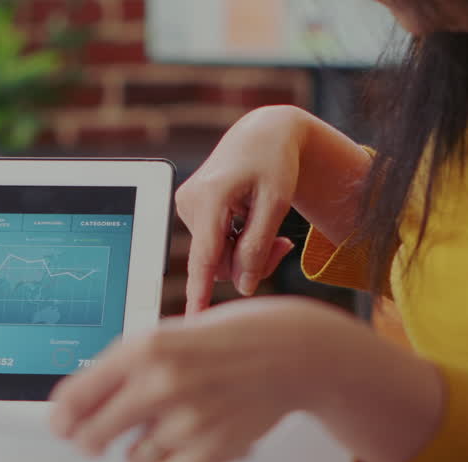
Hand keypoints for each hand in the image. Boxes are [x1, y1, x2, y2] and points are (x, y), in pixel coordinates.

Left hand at [50, 297, 342, 461]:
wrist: (291, 352)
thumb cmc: (225, 341)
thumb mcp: (167, 335)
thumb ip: (122, 368)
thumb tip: (72, 409)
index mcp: (143, 348)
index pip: (75, 397)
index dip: (62, 418)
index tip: (60, 426)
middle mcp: (161, 383)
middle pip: (92, 436)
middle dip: (88, 441)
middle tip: (92, 441)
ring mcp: (188, 420)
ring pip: (133, 458)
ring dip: (142, 448)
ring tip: (172, 422)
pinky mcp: (214, 449)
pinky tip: (185, 442)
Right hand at [178, 105, 306, 311]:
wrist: (262, 134)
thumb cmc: (275, 164)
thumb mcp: (277, 203)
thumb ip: (259, 246)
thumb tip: (243, 286)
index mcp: (210, 197)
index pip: (205, 256)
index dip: (200, 293)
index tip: (193, 321)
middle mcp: (189, 203)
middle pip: (216, 262)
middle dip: (249, 263)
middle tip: (283, 246)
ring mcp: (185, 206)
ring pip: (216, 256)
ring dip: (245, 252)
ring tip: (272, 229)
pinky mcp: (188, 209)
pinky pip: (213, 244)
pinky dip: (235, 242)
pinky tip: (250, 221)